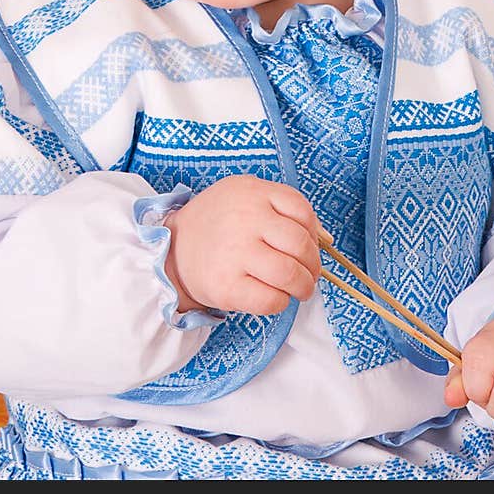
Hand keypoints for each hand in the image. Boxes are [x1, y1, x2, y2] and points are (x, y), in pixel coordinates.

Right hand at [163, 175, 324, 316]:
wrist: (171, 250)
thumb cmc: (217, 224)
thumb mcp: (244, 196)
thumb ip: (280, 208)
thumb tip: (322, 238)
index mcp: (252, 192)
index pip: (302, 210)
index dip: (313, 233)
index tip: (309, 246)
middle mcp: (245, 218)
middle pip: (300, 245)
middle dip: (313, 265)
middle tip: (310, 275)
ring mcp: (235, 253)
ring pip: (290, 274)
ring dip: (304, 287)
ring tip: (300, 289)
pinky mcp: (227, 287)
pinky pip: (271, 299)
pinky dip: (281, 302)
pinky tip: (274, 296)